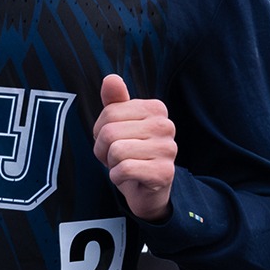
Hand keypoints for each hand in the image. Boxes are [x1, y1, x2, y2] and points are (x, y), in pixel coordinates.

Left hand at [93, 75, 176, 220]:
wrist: (147, 190)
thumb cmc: (131, 152)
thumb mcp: (119, 124)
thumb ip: (114, 101)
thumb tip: (111, 79)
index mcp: (156, 108)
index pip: (109, 113)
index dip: (101, 130)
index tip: (114, 140)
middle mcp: (166, 126)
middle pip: (110, 132)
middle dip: (103, 149)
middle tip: (116, 157)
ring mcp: (168, 149)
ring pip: (116, 151)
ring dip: (111, 164)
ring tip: (123, 166)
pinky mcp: (164, 173)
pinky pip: (124, 169)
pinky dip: (117, 177)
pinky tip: (128, 178)